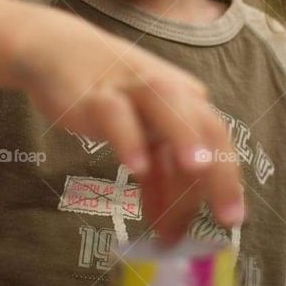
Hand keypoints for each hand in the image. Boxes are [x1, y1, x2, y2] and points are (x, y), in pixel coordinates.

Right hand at [15, 9, 244, 243]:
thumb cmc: (107, 97)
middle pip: (205, 126)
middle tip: (225, 217)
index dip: (227, 182)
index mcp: (187, 103)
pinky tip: (136, 169)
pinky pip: (116, 115)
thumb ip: (158, 181)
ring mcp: (133, 88)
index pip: (217, 143)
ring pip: (168, 106)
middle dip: (220, 172)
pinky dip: (129, 139)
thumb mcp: (140, 140)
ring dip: (185, 136)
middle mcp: (170, 92)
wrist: (56, 51)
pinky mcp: (97, 94)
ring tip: (197, 170)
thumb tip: (171, 234)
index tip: (230, 222)